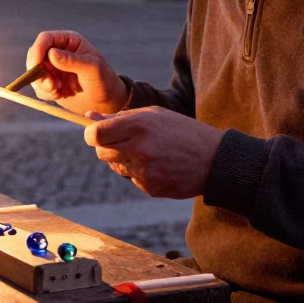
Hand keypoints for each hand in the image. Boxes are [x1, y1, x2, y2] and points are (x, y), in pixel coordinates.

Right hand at [26, 31, 127, 115]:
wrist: (106, 102)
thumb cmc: (104, 81)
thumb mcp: (93, 69)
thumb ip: (73, 61)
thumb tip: (52, 53)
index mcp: (69, 41)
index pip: (45, 38)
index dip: (37, 49)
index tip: (36, 65)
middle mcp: (59, 52)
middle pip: (35, 54)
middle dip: (37, 71)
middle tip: (50, 84)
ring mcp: (53, 68)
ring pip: (34, 72)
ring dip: (41, 83)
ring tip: (57, 91)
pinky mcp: (51, 82)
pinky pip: (38, 86)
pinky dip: (45, 92)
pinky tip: (58, 95)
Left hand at [84, 107, 222, 198]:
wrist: (214, 160)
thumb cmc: (182, 131)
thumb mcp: (154, 115)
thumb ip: (120, 117)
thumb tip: (90, 116)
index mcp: (139, 125)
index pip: (96, 135)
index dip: (92, 135)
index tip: (96, 134)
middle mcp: (139, 148)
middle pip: (101, 152)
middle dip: (107, 147)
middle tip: (124, 142)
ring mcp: (144, 170)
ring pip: (116, 166)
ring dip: (124, 160)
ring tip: (149, 152)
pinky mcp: (149, 187)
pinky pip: (132, 179)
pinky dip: (140, 173)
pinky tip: (159, 165)